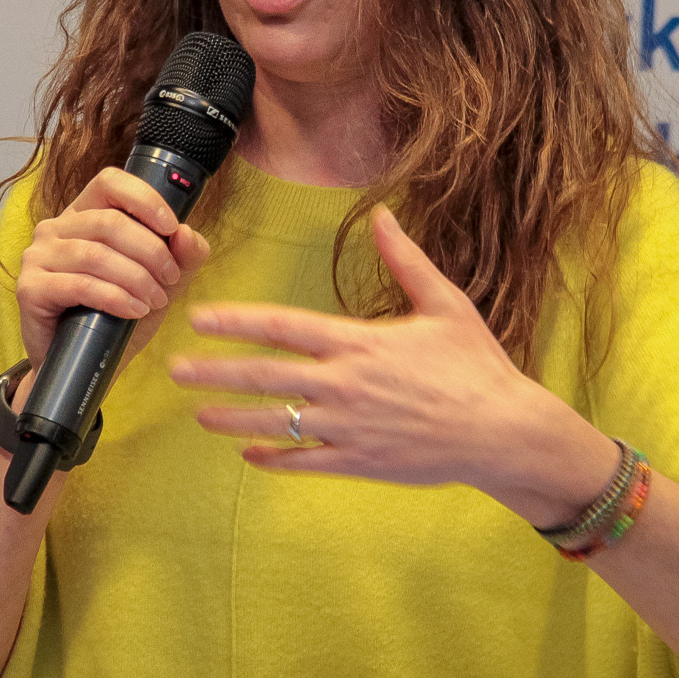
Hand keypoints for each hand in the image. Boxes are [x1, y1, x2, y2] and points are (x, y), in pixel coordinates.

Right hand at [16, 166, 210, 372]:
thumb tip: (188, 234)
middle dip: (150, 251)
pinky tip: (133, 310)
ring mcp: (37, 257)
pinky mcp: (30, 288)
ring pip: (96, 254)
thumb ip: (181, 257)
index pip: (110, 183)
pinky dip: (115, 297)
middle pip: (109, 222)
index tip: (172, 227)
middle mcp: (55, 229)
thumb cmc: (117, 317)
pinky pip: (80, 285)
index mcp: (83, 215)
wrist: (84, 365)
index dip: (144, 199)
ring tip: (155, 300)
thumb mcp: (160, 283)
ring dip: (135, 278)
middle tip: (170, 279)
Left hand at [170, 205, 616, 527]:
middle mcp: (345, 385)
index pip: (282, 327)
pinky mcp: (359, 462)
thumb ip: (406, 260)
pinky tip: (248, 455)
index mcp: (359, 342)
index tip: (199, 318)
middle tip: (175, 370)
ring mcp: (348, 428)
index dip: (236, 322)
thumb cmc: (477, 365)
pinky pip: (304, 462)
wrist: (503, 433)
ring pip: (276, 423)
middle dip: (216, 373)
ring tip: (199, 415)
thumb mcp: (445, 304)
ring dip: (233, 419)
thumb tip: (382, 214)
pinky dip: (273, 459)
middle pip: (266, 377)